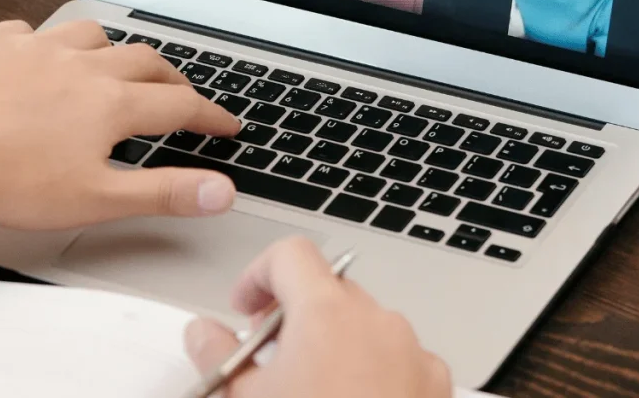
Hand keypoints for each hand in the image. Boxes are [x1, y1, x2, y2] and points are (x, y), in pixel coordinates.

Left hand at [0, 20, 240, 229]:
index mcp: (111, 103)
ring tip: (116, 68)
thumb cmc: (4, 179)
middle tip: (181, 95)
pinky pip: (34, 31)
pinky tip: (42, 60)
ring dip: (116, 50)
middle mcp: (81, 65)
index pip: (181, 103)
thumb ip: (162, 192)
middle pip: (146, 60)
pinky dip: (50, 43)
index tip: (227, 123)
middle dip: (173, 77)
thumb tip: (219, 190)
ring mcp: (38, 48)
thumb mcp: (94, 199)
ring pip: (95, 35)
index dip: (211, 115)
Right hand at [184, 238, 451, 397]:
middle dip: (295, 315)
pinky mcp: (435, 389)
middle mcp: (378, 324)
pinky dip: (372, 372)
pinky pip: (398, 360)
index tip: (244, 309)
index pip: (290, 255)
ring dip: (334, 344)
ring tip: (309, 392)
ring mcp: (414, 356)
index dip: (258, 275)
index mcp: (327, 313)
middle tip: (268, 358)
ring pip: (365, 326)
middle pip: (329, 290)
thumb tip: (203, 333)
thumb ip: (215, 354)